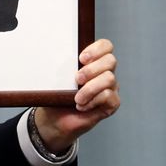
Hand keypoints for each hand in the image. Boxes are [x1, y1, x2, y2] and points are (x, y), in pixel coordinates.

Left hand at [34, 38, 119, 152]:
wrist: (54, 119)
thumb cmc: (56, 96)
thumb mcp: (56, 78)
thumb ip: (61, 65)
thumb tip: (53, 54)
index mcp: (93, 62)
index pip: (106, 46)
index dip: (97, 49)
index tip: (81, 58)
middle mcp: (104, 73)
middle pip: (110, 60)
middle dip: (91, 69)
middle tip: (76, 79)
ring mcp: (110, 88)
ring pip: (109, 78)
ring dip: (90, 88)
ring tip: (77, 98)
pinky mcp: (111, 104)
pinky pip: (108, 96)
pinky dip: (93, 101)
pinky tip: (82, 106)